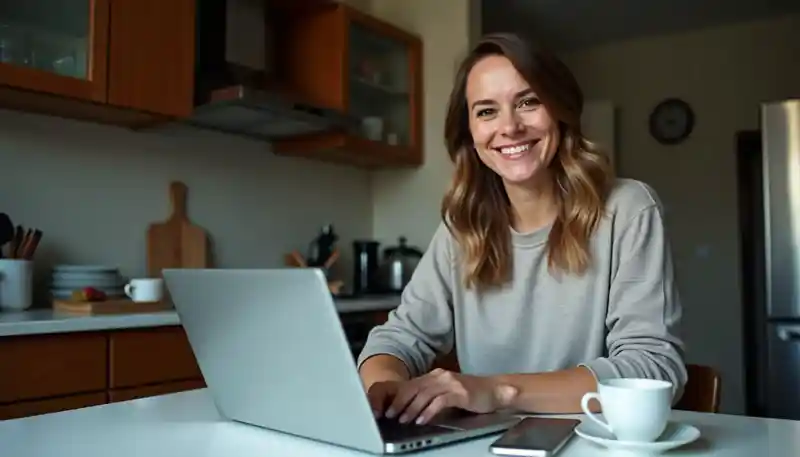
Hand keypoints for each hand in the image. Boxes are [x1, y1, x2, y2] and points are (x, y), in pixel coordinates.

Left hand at [377, 368, 517, 424]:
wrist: (495, 390)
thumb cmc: (472, 394)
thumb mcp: (448, 392)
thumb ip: (431, 395)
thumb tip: (411, 407)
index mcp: (436, 375)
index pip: (412, 384)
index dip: (398, 396)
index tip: (388, 408)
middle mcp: (442, 376)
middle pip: (415, 387)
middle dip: (400, 402)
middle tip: (391, 414)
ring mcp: (451, 383)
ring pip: (425, 394)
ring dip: (412, 408)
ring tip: (403, 419)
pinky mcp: (460, 392)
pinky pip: (440, 401)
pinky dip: (429, 411)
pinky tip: (422, 419)